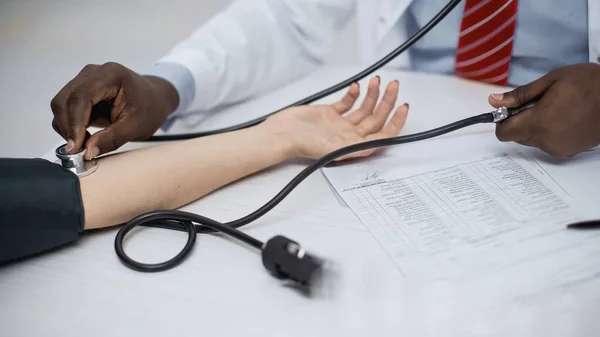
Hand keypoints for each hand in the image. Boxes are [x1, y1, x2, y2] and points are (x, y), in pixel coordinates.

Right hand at [51, 62, 178, 158]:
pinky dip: (70, 125)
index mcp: (111, 75)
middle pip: (66, 100)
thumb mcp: (137, 126)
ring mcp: (85, 80)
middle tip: (79, 150)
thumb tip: (87, 151)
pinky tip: (85, 136)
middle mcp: (93, 73)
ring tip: (85, 143)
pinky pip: (66, 109)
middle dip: (68, 127)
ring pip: (61, 105)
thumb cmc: (150, 108)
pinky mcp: (81, 90)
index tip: (75, 146)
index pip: (81, 97)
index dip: (75, 123)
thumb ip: (112, 138)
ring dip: (68, 127)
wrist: (155, 99)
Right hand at [263, 76, 408, 159]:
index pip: (383, 135)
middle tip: (394, 85)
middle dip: (387, 101)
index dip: (396, 122)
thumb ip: (359, 146)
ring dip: (372, 95)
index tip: (403, 107)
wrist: (283, 133)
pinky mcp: (329, 114)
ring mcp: (340, 124)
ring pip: (364, 108)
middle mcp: (350, 136)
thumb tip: (381, 143)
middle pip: (376, 118)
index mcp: (354, 146)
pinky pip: (347, 103)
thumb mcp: (337, 148)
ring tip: (377, 81)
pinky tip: (356, 87)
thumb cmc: (304, 144)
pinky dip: (354, 94)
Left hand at [489, 63, 599, 157]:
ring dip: (534, 126)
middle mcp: (546, 140)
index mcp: (539, 122)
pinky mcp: (568, 151)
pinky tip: (563, 117)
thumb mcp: (551, 81)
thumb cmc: (589, 84)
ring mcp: (558, 148)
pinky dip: (547, 132)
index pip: (503, 132)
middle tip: (536, 103)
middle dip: (519, 121)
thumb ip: (520, 95)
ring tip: (554, 108)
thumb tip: (494, 101)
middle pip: (516, 136)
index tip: (509, 108)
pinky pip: (546, 144)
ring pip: (531, 140)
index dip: (502, 120)